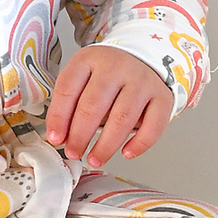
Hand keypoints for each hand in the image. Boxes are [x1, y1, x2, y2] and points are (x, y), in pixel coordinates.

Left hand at [44, 45, 173, 168]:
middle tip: (73, 153)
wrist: (144, 58)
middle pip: (93, 105)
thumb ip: (69, 103)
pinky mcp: (162, 97)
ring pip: (122, 118)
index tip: (55, 139)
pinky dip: (139, 144)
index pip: (68, 88)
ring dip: (106, 145)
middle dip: (80, 135)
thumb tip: (59, 137)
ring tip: (95, 159)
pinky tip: (126, 153)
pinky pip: (153, 125)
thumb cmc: (107, 74)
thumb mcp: (83, 76)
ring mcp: (141, 81)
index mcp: (90, 59)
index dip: (58, 117)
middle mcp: (117, 67)